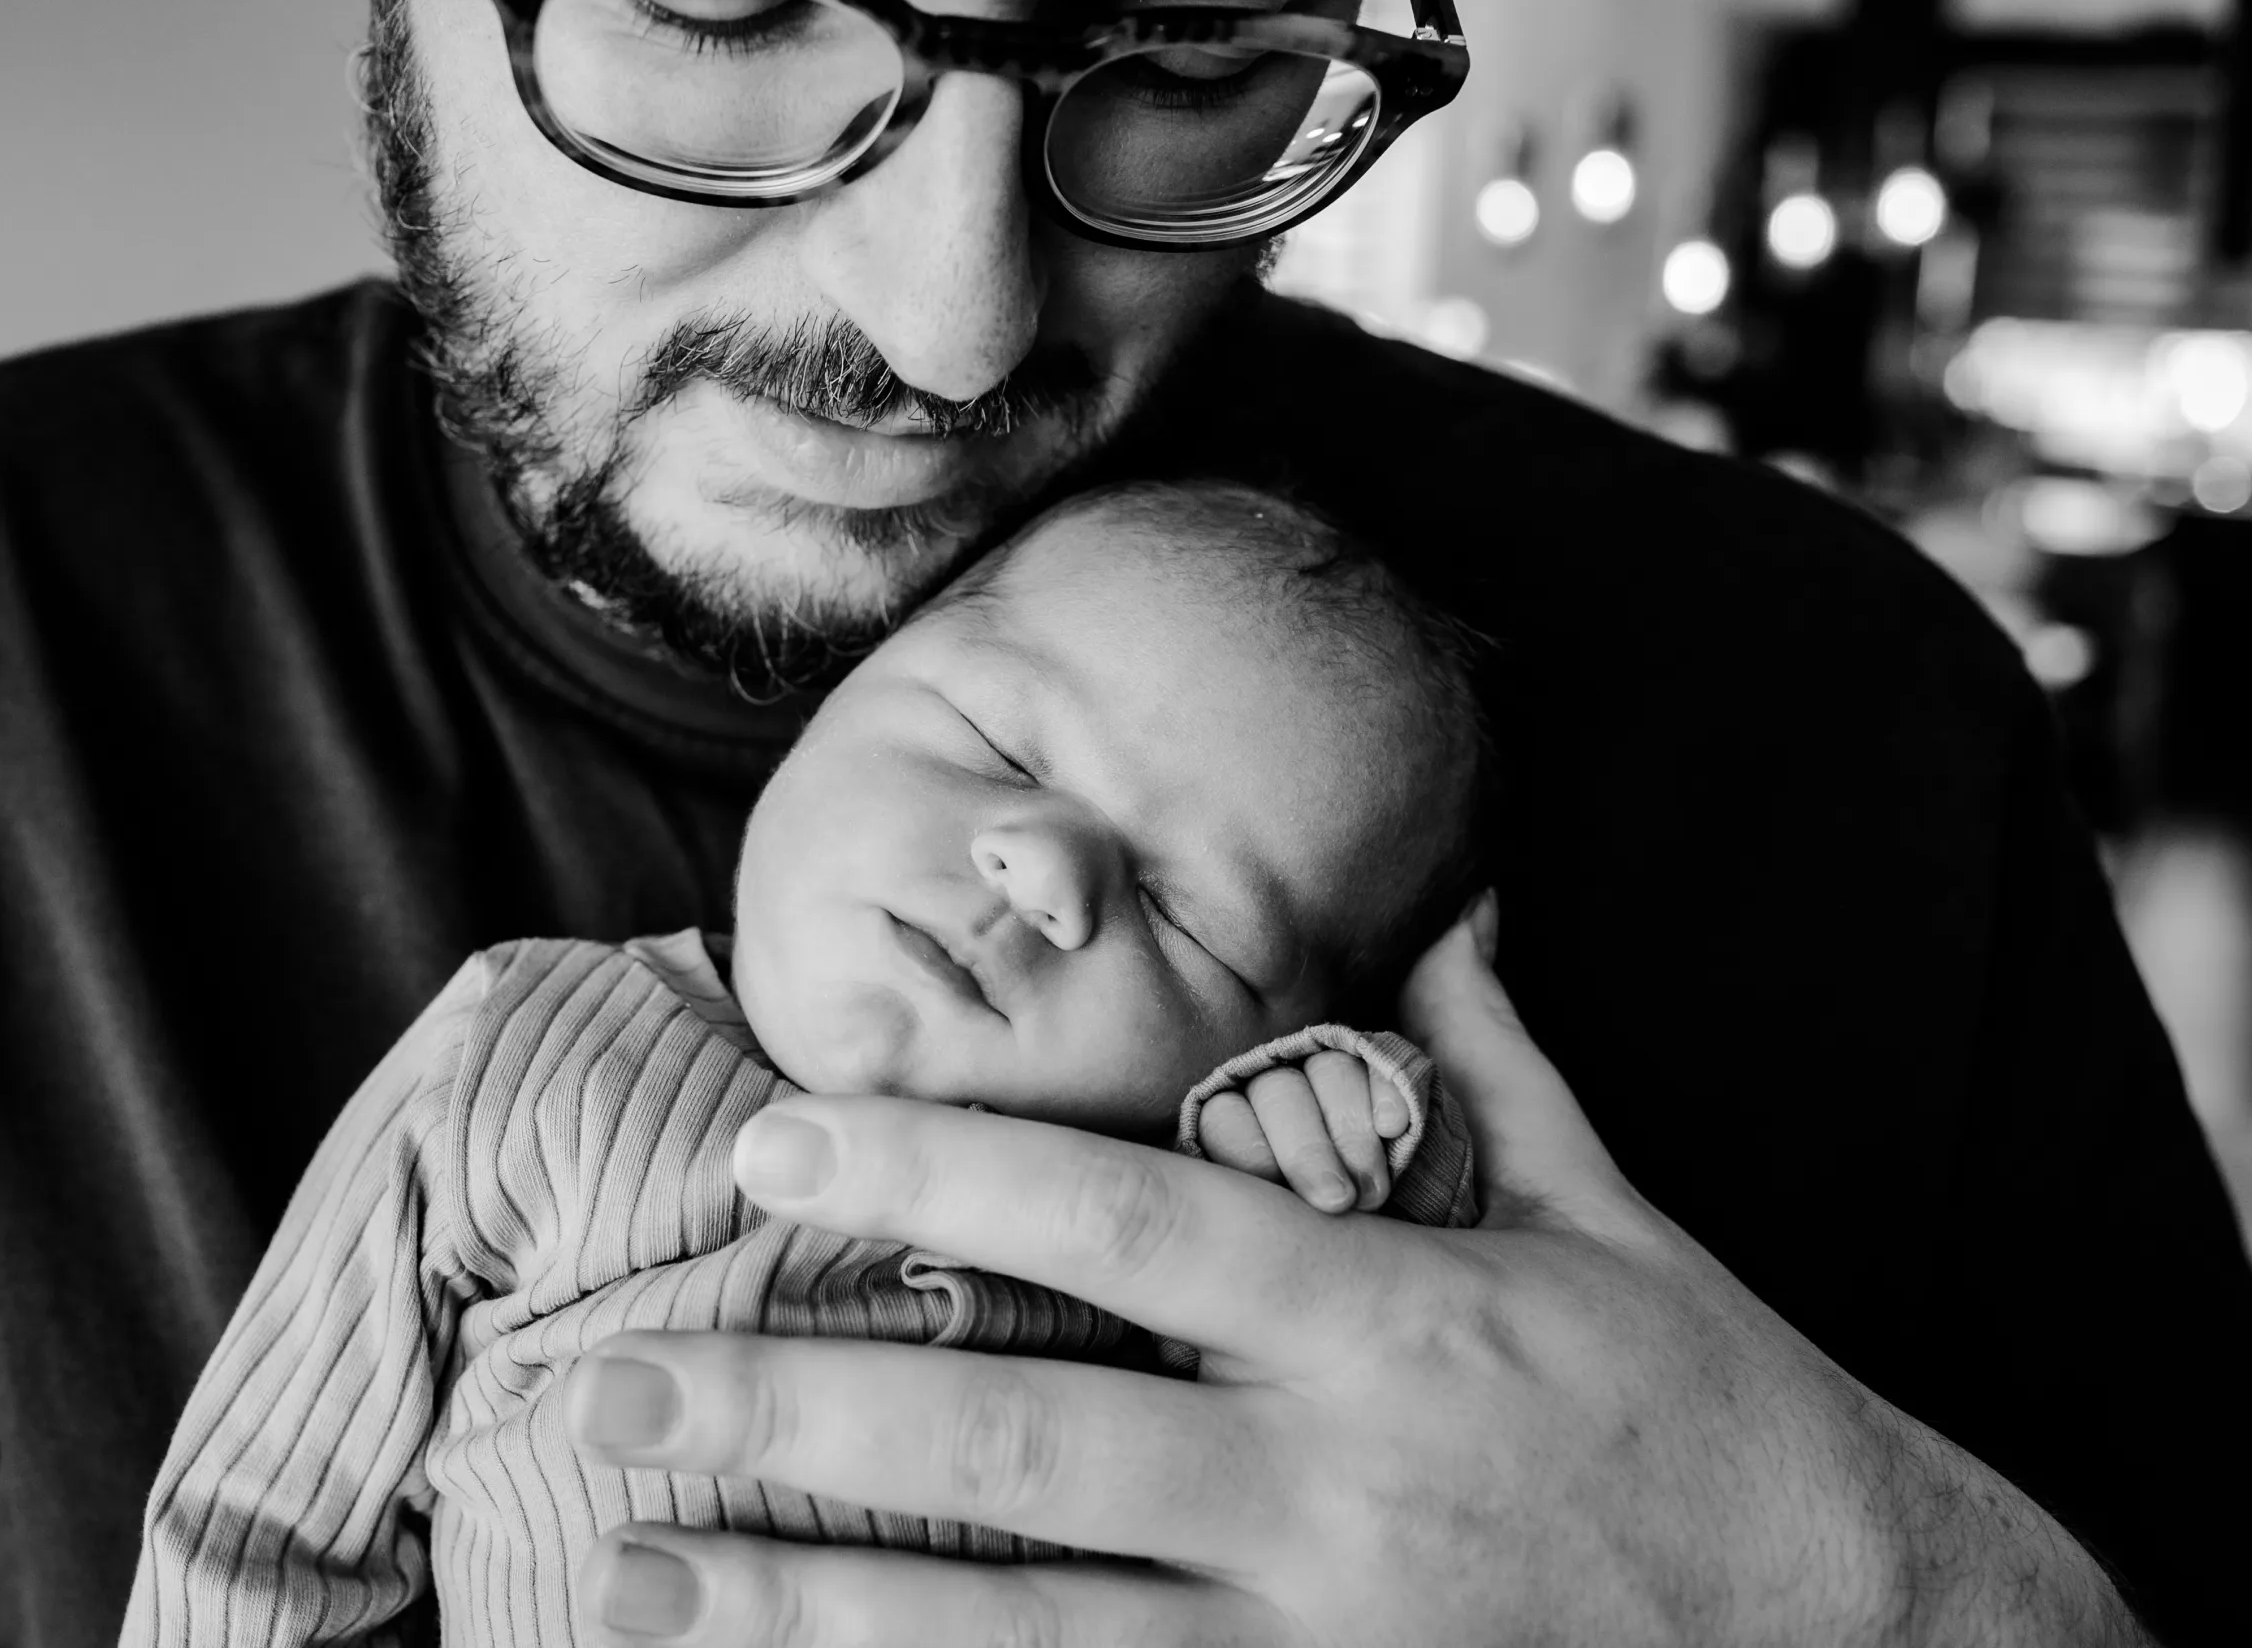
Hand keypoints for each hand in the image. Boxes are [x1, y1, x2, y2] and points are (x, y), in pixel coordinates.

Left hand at [563, 906, 2144, 1646]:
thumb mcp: (1615, 1220)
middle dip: (789, 1420)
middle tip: (594, 1402)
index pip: (1120, 1222)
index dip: (933, 1169)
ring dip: (808, 1603)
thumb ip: (1501, 1062)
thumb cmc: (1725, 1415)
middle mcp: (1326, 1489)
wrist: (1879, 1646)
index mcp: (1387, 1324)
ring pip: (1015, 1628)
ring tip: (627, 1577)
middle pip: (1015, 1443)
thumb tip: (1455, 900)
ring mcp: (1313, 1646)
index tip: (768, 1141)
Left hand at [1196, 1050, 1407, 1212]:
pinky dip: (1386, 1094)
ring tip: (1372, 1192)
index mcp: (1235, 1121)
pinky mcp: (1379, 1063)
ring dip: (1351, 1134)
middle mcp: (1274, 1085)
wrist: (1384, 1223)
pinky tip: (1392, 1128)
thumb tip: (1230, 1244)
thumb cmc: (1310, 1231)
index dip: (1250, 1154)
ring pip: (1330, 1073)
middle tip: (1335, 1201)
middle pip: (1278, 1094)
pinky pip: (1380, 1064)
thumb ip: (1256, 1218)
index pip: (1226, 1120)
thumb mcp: (1275, 1226)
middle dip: (1307, 1151)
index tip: (1275, 1194)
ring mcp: (1327, 1068)